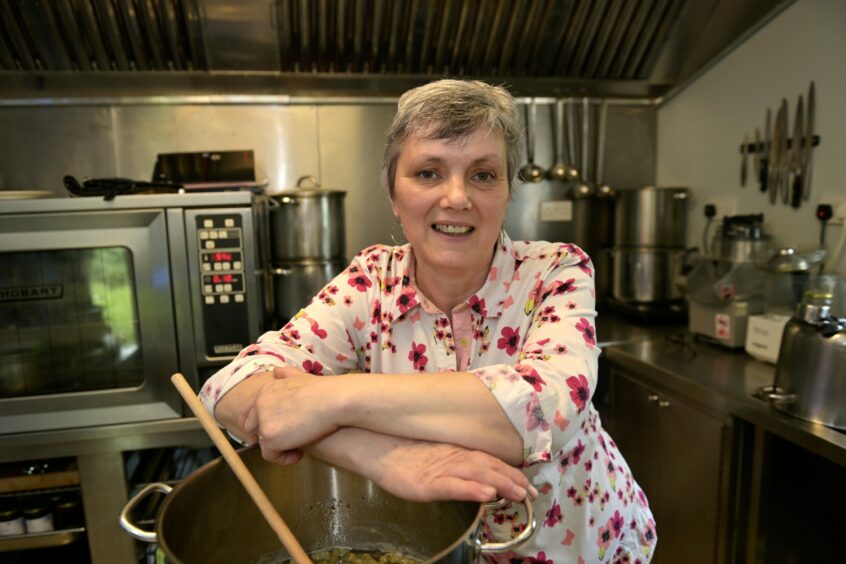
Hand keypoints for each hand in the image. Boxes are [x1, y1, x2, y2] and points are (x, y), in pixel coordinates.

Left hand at [243, 367, 339, 461]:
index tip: (276, 430)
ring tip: (296, 449)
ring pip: (261, 442)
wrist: (331, 401)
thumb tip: (277, 372)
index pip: (250, 411)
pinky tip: (298, 455)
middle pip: (250, 428)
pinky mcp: (269, 438)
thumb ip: (286, 375)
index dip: (260, 423)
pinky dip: (283, 458)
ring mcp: (262, 421)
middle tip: (284, 442)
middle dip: (264, 436)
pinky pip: (270, 455)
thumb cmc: (322, 390)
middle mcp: (258, 404)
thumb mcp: (300, 376)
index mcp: (264, 391)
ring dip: (276, 448)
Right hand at [372, 439, 535, 502]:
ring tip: (519, 493)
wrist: (371, 444)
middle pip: (489, 468)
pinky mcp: (427, 482)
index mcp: (455, 451)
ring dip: (501, 483)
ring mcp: (441, 469)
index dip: (510, 472)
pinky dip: (472, 489)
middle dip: (513, 480)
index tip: (529, 484)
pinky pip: (454, 486)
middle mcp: (453, 457)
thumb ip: (451, 462)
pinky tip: (487, 494)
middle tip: (532, 493)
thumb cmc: (398, 450)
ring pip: (477, 475)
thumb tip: (471, 472)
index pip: (489, 461)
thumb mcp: (431, 456)